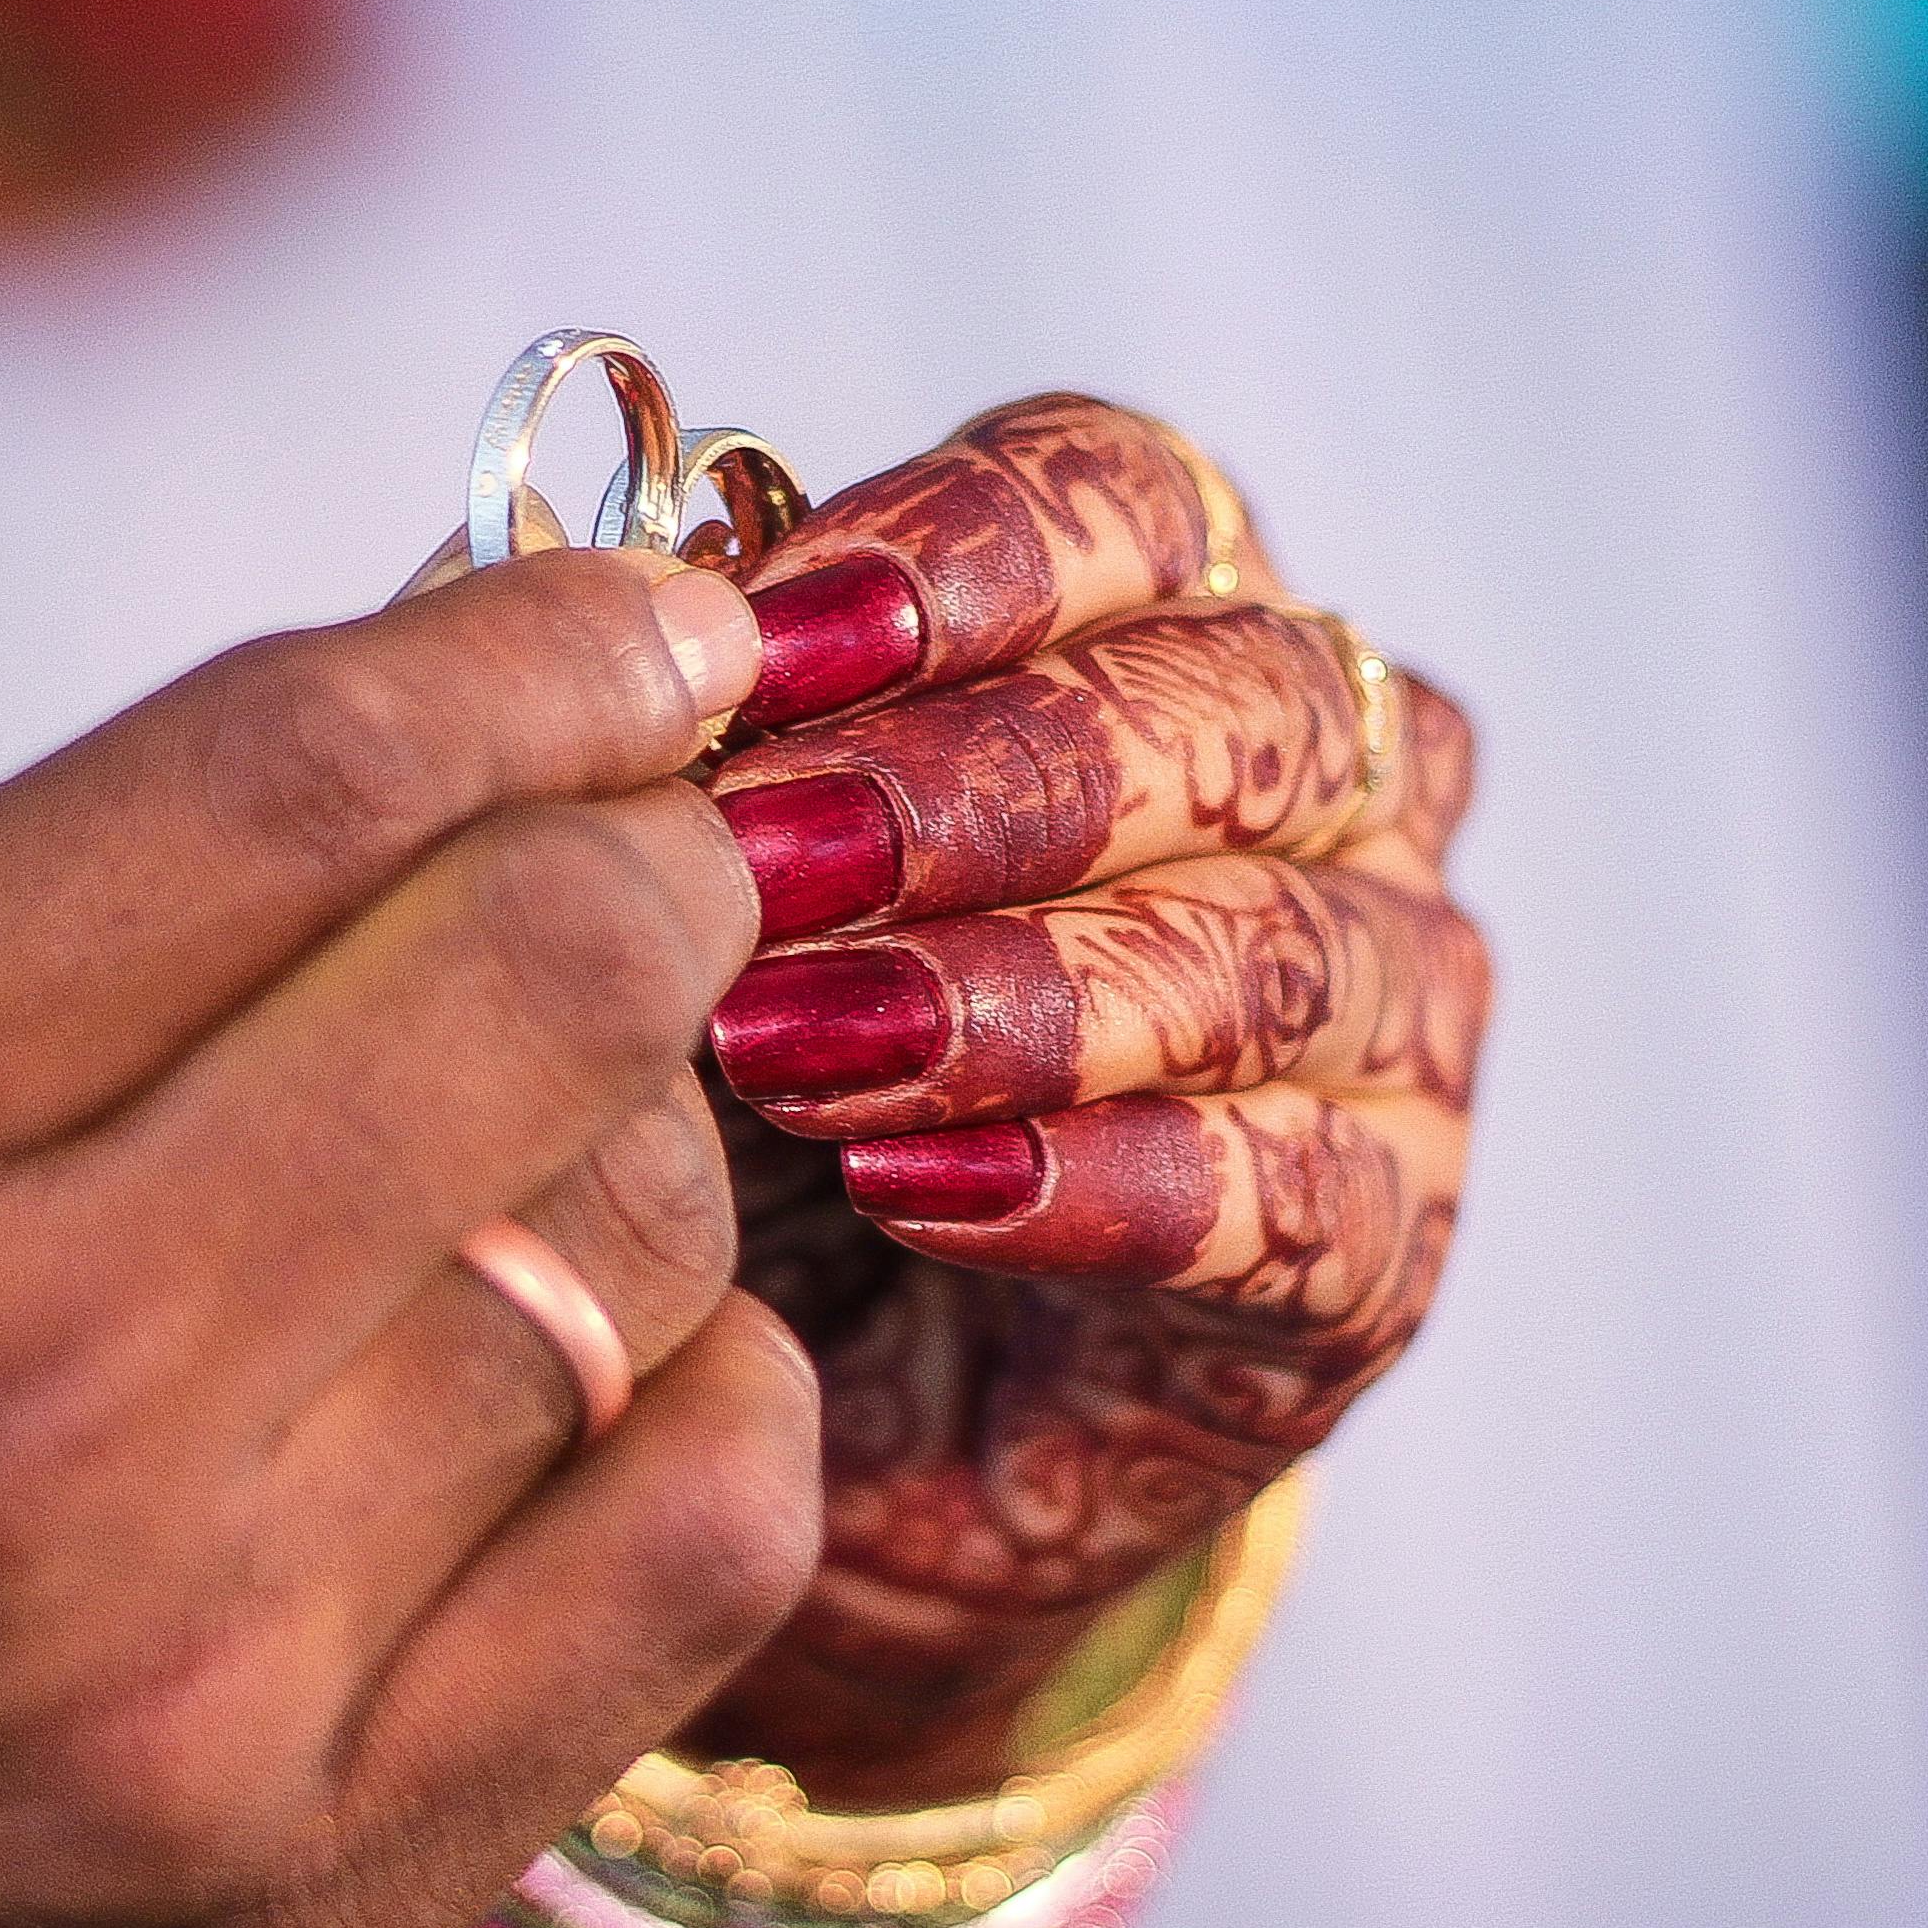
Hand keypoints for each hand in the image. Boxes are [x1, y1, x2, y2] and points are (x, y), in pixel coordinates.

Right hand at [0, 555, 817, 1927]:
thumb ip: (60, 862)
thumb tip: (469, 698)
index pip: (311, 771)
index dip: (551, 644)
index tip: (647, 626)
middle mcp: (5, 1407)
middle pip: (550, 978)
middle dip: (645, 854)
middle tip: (626, 848)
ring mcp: (184, 1685)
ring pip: (651, 1243)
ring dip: (628, 1129)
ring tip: (503, 1147)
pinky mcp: (310, 1899)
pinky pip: (709, 1537)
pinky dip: (710, 1384)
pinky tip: (593, 1360)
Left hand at [692, 397, 1487, 1800]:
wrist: (747, 1425)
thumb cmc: (706, 1091)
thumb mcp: (636, 891)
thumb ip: (613, 724)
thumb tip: (547, 591)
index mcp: (1156, 622)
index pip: (1132, 503)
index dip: (976, 546)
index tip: (782, 638)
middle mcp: (1319, 793)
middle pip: (1234, 705)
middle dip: (990, 778)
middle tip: (775, 860)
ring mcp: (1379, 1020)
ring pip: (1274, 953)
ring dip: (1027, 994)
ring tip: (813, 1055)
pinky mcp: (1378, 1255)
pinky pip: (1299, 1201)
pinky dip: (1107, 1188)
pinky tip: (932, 1195)